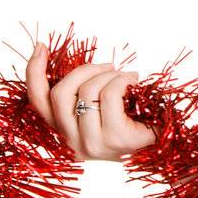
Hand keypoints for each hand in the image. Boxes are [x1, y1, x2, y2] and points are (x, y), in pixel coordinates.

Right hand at [24, 42, 155, 160]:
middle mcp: (71, 142)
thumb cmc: (131, 124)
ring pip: (86, 90)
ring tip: (126, 76)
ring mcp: (91, 143)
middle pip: (61, 92)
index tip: (41, 46)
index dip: (34, 71)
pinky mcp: (114, 139)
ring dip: (108, 74)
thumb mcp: (99, 110)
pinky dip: (121, 81)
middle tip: (109, 66)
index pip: (38, 101)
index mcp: (63, 133)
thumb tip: (72, 64)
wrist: (163, 150)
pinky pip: (109, 95)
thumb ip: (80, 95)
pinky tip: (134, 83)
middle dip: (85, 69)